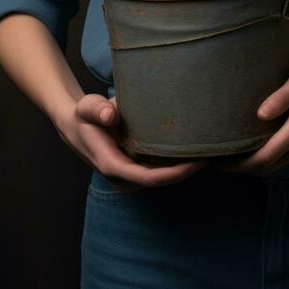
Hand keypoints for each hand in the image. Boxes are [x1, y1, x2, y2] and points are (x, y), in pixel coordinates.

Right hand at [53, 94, 207, 189]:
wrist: (75, 126)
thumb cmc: (84, 116)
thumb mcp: (86, 107)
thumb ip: (97, 109)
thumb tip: (111, 115)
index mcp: (113, 166)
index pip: (151, 178)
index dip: (176, 174)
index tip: (198, 162)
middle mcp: (123, 177)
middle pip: (162, 181)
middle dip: (187, 171)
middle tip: (214, 152)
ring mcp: (129, 176)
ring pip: (162, 178)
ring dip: (184, 168)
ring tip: (209, 150)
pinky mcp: (134, 170)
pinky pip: (159, 171)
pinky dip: (176, 164)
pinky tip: (193, 150)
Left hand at [215, 47, 288, 177]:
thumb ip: (281, 97)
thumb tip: (259, 116)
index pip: (267, 156)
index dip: (241, 164)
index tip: (218, 162)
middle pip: (271, 166)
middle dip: (244, 167)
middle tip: (217, 159)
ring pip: (279, 163)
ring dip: (256, 162)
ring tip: (232, 151)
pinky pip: (288, 155)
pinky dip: (269, 155)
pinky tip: (255, 143)